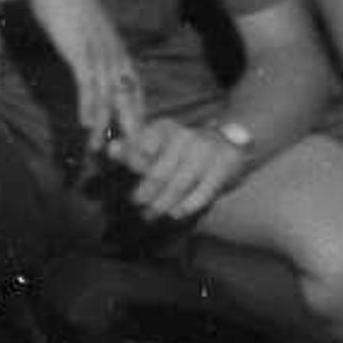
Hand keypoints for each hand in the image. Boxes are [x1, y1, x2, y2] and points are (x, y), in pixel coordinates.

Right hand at [23, 0, 140, 152]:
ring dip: (105, 124)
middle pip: (129, 96)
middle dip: (131, 125)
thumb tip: (88, 62)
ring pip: (109, 96)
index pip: (135, 86)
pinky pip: (89, 84)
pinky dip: (90, 105)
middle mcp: (114, 53)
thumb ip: (91, 47)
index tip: (138, 132)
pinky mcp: (81, 51)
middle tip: (134, 151)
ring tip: (102, 147)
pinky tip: (88, 124)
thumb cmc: (67, 3)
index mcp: (117, 49)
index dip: (137, 110)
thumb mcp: (86, 30)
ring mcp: (99, 53)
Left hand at [107, 115, 243, 224]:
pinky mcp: (222, 168)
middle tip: (136, 204)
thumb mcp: (156, 144)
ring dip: (161, 205)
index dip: (131, 165)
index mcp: (164, 128)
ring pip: (177, 186)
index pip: (140, 148)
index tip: (125, 176)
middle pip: (157, 173)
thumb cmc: (182, 150)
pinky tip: (175, 214)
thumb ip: (132, 149)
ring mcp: (205, 152)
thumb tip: (110, 149)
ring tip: (150, 215)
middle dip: (143, 194)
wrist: (232, 144)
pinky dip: (185, 207)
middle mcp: (185, 136)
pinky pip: (201, 194)